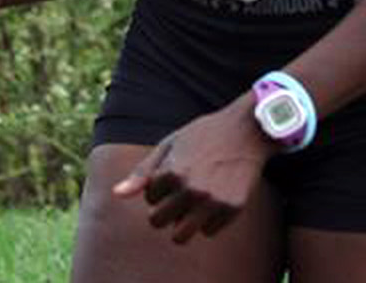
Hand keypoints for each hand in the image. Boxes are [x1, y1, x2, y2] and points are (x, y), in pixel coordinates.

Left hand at [112, 101, 279, 243]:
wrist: (249, 129)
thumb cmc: (206, 133)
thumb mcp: (171, 144)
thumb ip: (142, 172)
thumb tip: (117, 195)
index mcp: (172, 172)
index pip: (150, 198)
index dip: (160, 188)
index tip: (175, 174)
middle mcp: (191, 189)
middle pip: (158, 222)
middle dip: (164, 211)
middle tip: (180, 195)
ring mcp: (213, 201)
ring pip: (180, 236)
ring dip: (181, 225)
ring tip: (191, 208)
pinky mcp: (233, 208)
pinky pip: (209, 231)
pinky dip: (209, 221)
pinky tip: (216, 199)